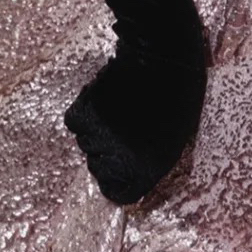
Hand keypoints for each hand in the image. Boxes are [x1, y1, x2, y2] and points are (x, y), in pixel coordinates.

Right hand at [63, 39, 206, 204]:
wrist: (162, 58)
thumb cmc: (176, 96)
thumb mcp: (171, 142)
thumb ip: (146, 163)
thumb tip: (121, 176)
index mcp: (147, 170)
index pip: (116, 193)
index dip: (116, 178)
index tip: (118, 164)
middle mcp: (119, 160)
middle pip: (96, 166)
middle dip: (106, 149)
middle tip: (123, 124)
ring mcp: (99, 137)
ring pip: (84, 142)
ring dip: (96, 128)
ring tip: (118, 106)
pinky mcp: (84, 114)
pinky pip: (75, 121)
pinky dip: (84, 112)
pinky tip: (103, 98)